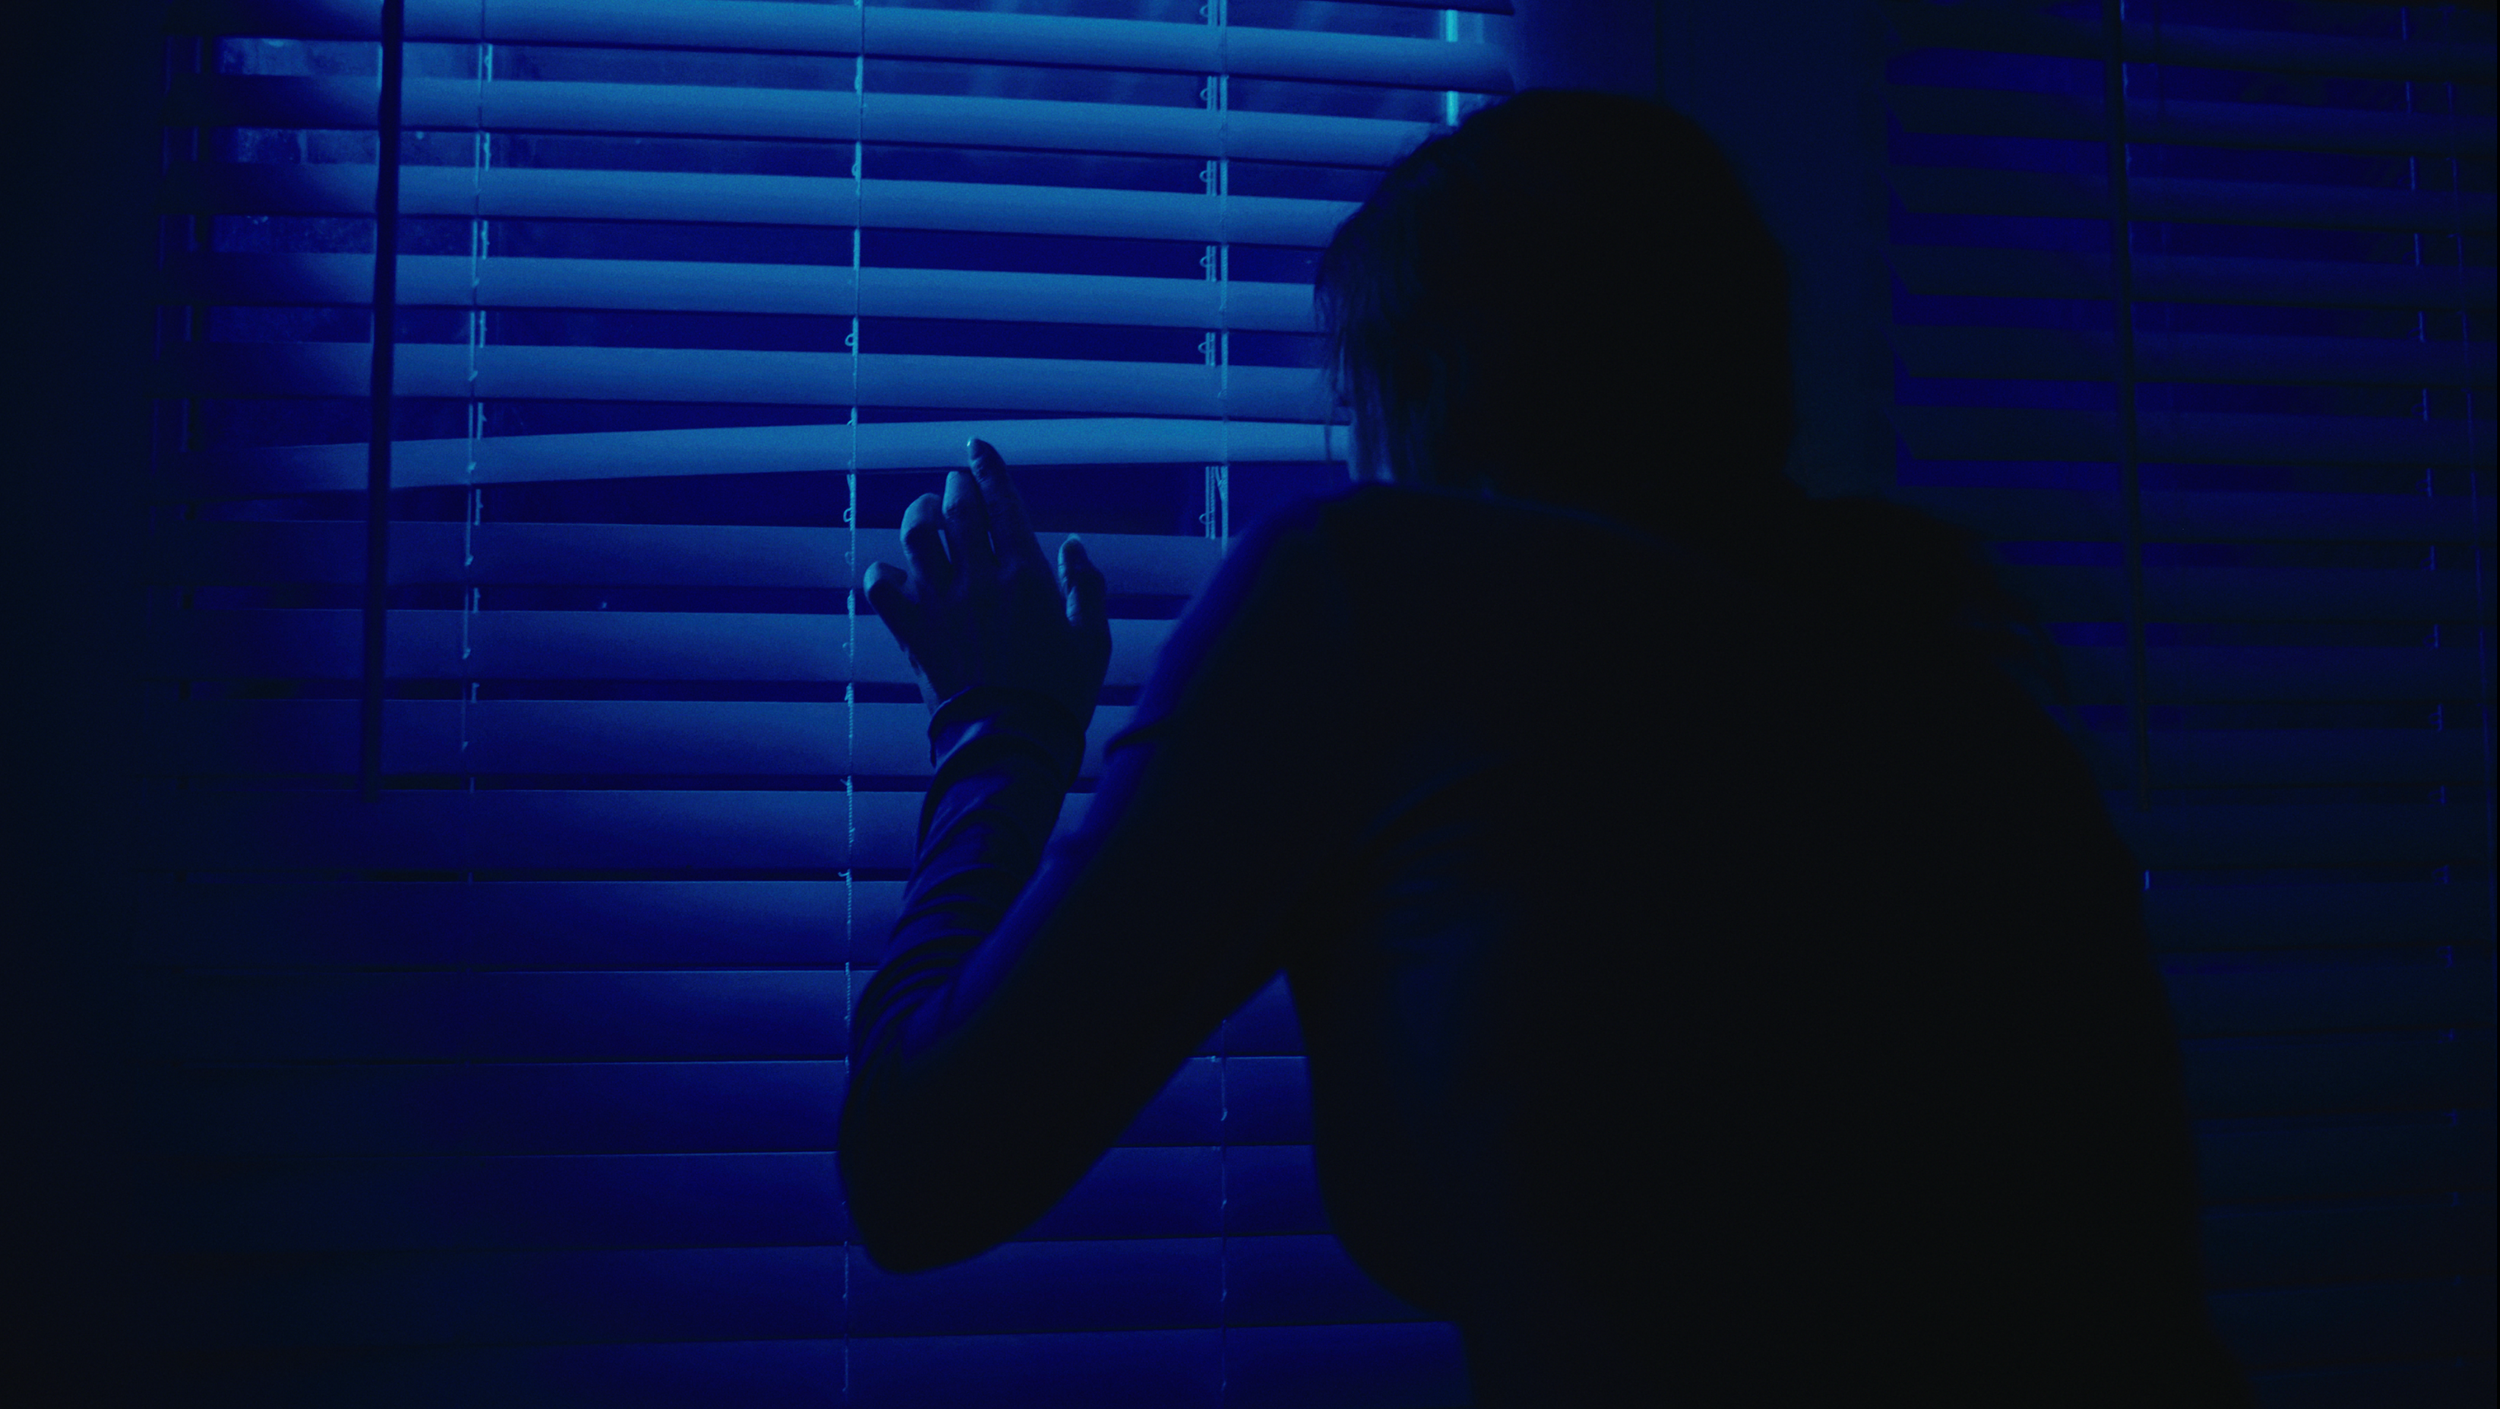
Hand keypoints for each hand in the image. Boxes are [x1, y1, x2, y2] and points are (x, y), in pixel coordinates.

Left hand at [864, 439, 1112, 730]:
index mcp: (1024, 575)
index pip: (1002, 502)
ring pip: (916, 537)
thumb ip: (1086, 585)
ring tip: (925, 513)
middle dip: (956, 487)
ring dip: (919, 516)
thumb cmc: (1060, 693)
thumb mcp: (1094, 638)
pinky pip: (881, 590)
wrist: (1012, 742)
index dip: (988, 467)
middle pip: (957, 509)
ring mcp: (941, 605)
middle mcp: (978, 580)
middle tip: (957, 484)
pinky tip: (894, 574)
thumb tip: (1072, 545)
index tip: (977, 445)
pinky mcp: (914, 633)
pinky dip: (882, 575)